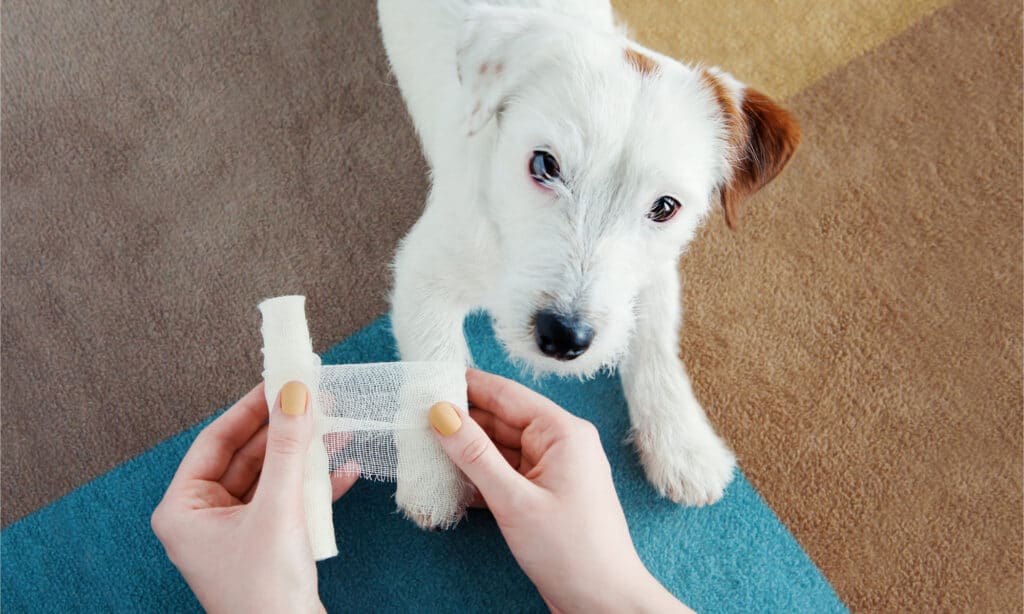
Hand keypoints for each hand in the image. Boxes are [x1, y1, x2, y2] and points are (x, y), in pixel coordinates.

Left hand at [151, 382, 357, 613]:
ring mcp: (235, 532)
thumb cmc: (266, 595)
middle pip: (247, 456)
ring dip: (304, 455)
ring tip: (337, 429)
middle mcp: (204, 518)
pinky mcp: (265, 543)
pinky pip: (287, 501)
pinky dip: (313, 485)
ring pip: (271, 476)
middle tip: (314, 399)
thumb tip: (295, 394)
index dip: (250, 408)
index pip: (216, 441)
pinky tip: (344, 471)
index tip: (280, 381)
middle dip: (285, 431)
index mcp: (184, 510)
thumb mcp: (278, 509)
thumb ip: (287, 448)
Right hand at [429, 370, 691, 612]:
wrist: (604, 603)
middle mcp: (560, 444)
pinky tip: (448, 479)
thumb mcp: (514, 500)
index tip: (428, 379)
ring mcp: (552, 470)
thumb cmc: (572, 552)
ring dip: (466, 450)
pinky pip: (505, 474)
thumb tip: (442, 414)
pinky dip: (479, 476)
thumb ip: (475, 455)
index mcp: (562, 432)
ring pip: (499, 448)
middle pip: (500, 419)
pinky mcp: (543, 495)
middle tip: (415, 416)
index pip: (506, 394)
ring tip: (423, 445)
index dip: (466, 385)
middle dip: (460, 419)